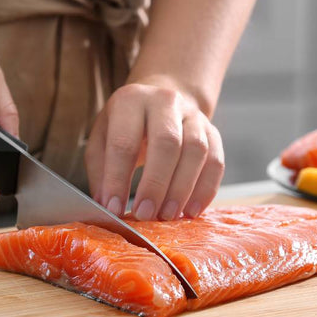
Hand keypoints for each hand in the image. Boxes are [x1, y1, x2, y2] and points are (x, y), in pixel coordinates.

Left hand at [85, 81, 224, 220]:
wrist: (158, 103)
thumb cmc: (125, 128)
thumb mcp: (101, 140)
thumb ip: (100, 172)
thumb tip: (106, 206)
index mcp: (130, 100)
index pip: (123, 143)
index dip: (117, 179)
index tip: (114, 209)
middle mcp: (165, 101)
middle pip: (167, 143)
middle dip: (155, 184)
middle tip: (145, 214)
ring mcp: (193, 115)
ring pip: (196, 151)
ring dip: (182, 189)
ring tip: (167, 215)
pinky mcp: (212, 132)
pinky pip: (216, 162)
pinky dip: (205, 190)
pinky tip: (191, 211)